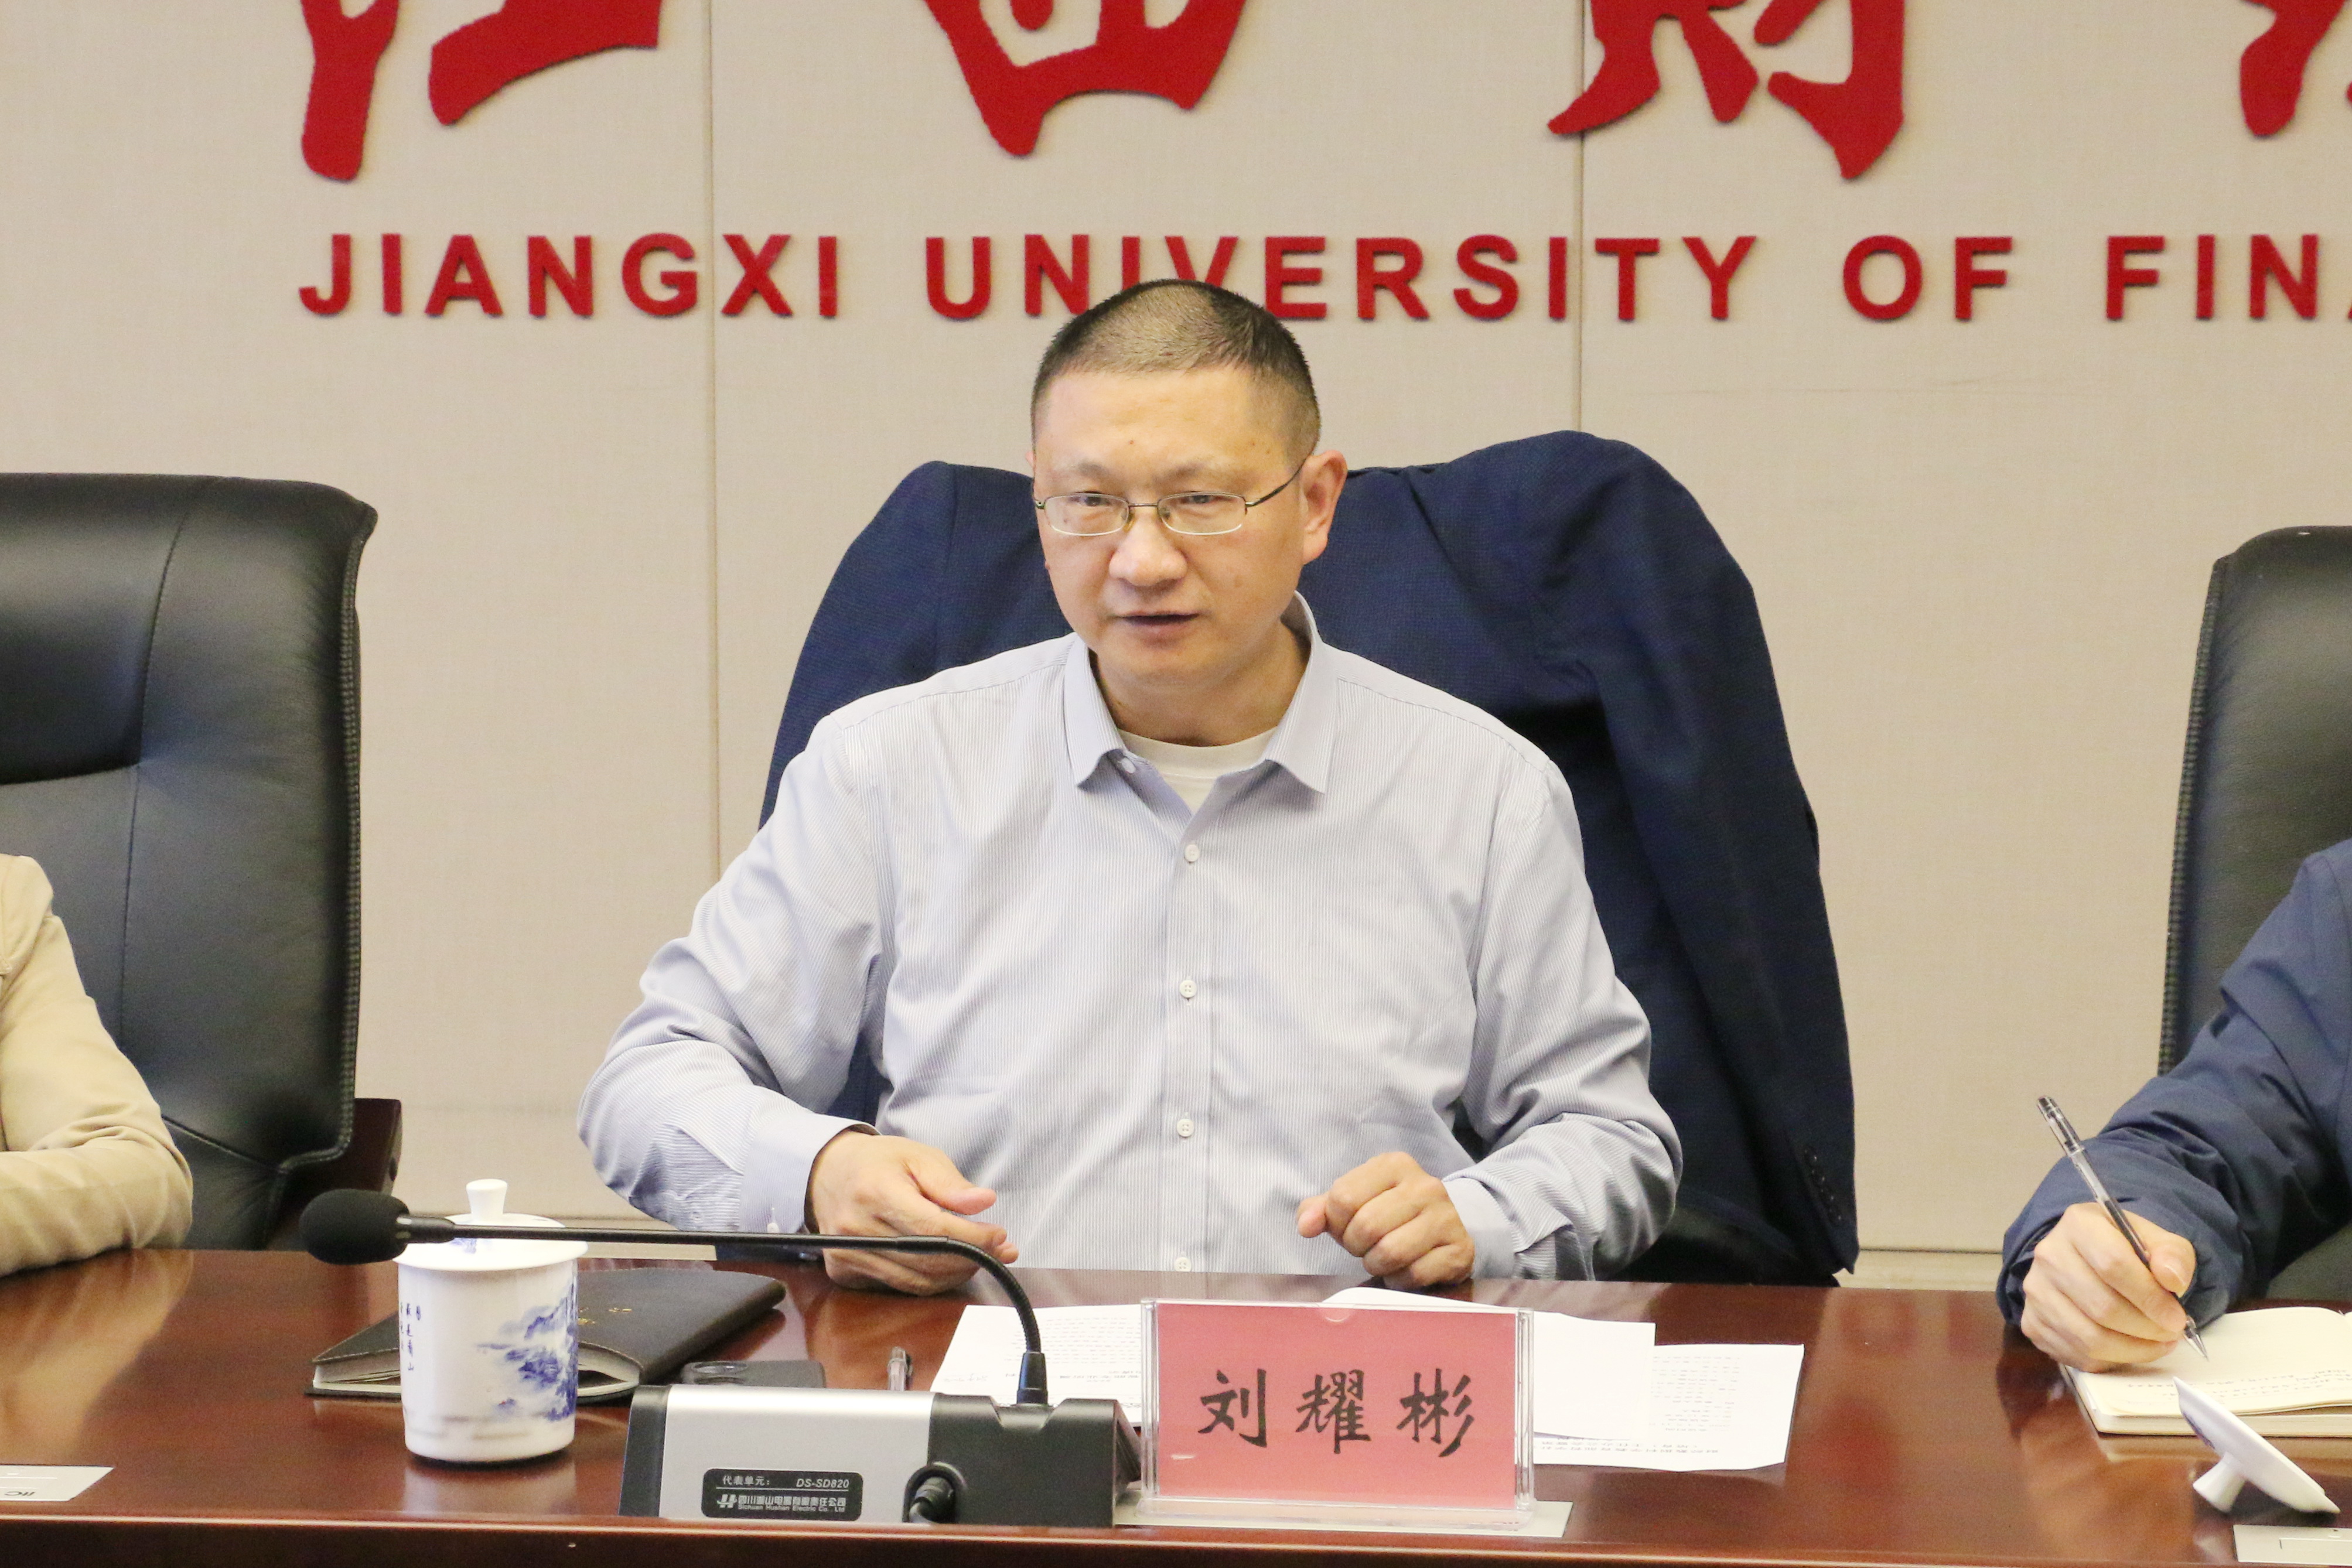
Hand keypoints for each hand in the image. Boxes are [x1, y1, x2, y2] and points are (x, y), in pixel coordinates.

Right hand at [805, 1130, 1016, 1294]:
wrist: (826, 1174)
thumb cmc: (877, 1163)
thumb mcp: (917, 1156)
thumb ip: (950, 1183)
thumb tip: (985, 1203)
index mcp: (876, 1192)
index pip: (935, 1230)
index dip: (974, 1238)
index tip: (999, 1235)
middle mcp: (856, 1230)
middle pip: (928, 1262)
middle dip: (972, 1259)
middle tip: (998, 1248)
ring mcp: (848, 1256)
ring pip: (916, 1282)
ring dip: (955, 1274)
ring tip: (978, 1256)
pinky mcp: (844, 1273)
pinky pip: (899, 1286)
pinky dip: (929, 1280)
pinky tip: (947, 1264)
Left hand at [1296, 1152, 1474, 1287]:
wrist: (1445, 1228)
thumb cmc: (1388, 1214)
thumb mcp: (1353, 1202)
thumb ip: (1321, 1209)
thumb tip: (1306, 1226)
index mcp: (1394, 1165)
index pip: (1343, 1197)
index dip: (1336, 1223)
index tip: (1347, 1227)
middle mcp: (1425, 1185)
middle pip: (1366, 1226)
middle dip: (1356, 1246)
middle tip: (1365, 1247)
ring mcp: (1446, 1217)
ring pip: (1390, 1252)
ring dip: (1376, 1265)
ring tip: (1382, 1258)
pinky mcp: (1459, 1249)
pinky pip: (1414, 1274)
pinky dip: (1399, 1280)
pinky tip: (1404, 1270)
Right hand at [2018, 1202, 2196, 1370]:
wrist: (2085, 1259)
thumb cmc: (2125, 1250)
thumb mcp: (2156, 1240)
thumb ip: (2173, 1255)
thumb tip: (2172, 1280)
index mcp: (2078, 1224)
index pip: (2113, 1265)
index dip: (2150, 1297)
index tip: (2177, 1318)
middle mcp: (2049, 1255)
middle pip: (2102, 1306)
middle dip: (2146, 1328)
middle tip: (2171, 1334)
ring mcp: (2036, 1292)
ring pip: (2089, 1337)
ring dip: (2133, 1349)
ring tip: (2157, 1344)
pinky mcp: (2033, 1323)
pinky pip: (2077, 1354)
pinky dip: (2111, 1360)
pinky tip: (2130, 1348)